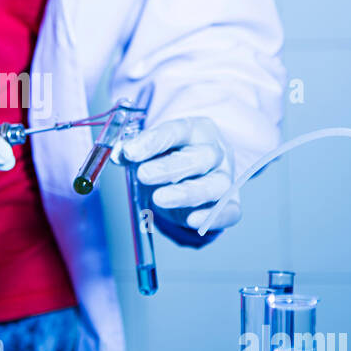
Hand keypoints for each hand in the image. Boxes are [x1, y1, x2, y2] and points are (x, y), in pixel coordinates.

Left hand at [114, 117, 238, 231]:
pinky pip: (229, 212)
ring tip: (159, 199)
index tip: (130, 152)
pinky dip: (213, 217)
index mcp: (195, 130)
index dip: (153, 141)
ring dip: (186, 193)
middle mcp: (215, 152)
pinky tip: (191, 220)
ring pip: (214, 185)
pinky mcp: (231, 204)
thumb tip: (120, 154)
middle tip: (143, 174)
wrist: (194, 174)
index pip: (176, 131)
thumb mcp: (151, 149)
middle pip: (199, 158)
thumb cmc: (170, 157)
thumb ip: (135, 150)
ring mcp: (225, 178)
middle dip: (169, 168)